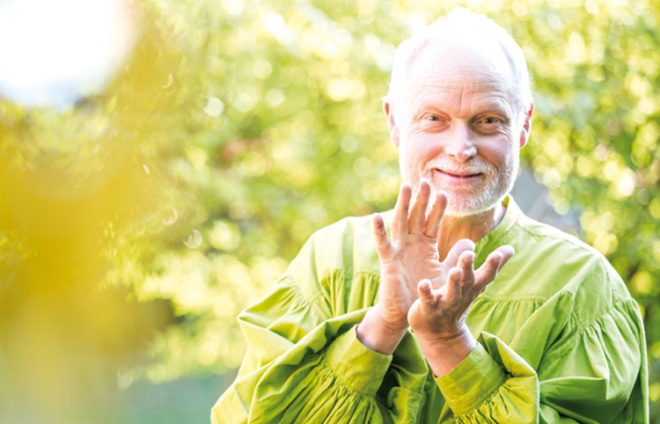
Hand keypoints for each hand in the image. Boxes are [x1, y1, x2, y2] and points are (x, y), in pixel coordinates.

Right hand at [357, 180, 474, 353]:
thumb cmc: (425, 292)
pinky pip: (383, 245)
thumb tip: (471, 241)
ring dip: (402, 206)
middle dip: (421, 200)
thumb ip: (456, 257)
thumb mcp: (445, 272)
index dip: (437, 208)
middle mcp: (411, 244)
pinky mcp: (388, 263)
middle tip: (425, 180)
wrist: (408, 313)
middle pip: (416, 217)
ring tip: (405, 187)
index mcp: (425, 245)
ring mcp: (398, 251)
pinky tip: (375, 216)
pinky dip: (378, 231)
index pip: (432, 222)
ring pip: (401, 223)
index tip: (444, 193)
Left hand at [408, 245, 513, 374]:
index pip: (486, 276)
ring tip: (454, 270)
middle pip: (467, 281)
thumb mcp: (475, 284)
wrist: (439, 335)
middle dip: (468, 268)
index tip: (500, 253)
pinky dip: (426, 292)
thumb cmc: (458, 302)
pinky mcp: (428, 308)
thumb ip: (490, 266)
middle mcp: (460, 295)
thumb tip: (511, 248)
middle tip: (469, 254)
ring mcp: (444, 303)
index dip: (494, 265)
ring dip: (453, 282)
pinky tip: (423, 283)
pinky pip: (427, 300)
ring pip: (451, 293)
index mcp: (471, 287)